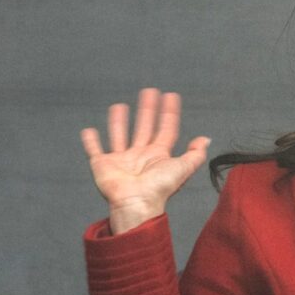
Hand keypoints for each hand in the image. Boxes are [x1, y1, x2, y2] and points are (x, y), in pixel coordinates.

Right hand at [80, 88, 210, 233]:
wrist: (136, 203)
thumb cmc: (160, 189)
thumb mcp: (183, 168)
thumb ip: (195, 154)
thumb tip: (206, 140)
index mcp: (158, 155)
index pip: (165, 129)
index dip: (169, 113)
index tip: (170, 96)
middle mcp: (140, 156)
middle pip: (144, 127)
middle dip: (147, 109)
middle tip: (149, 91)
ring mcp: (121, 161)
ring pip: (120, 135)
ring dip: (119, 122)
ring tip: (119, 105)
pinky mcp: (103, 165)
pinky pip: (95, 150)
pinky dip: (91, 142)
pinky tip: (89, 130)